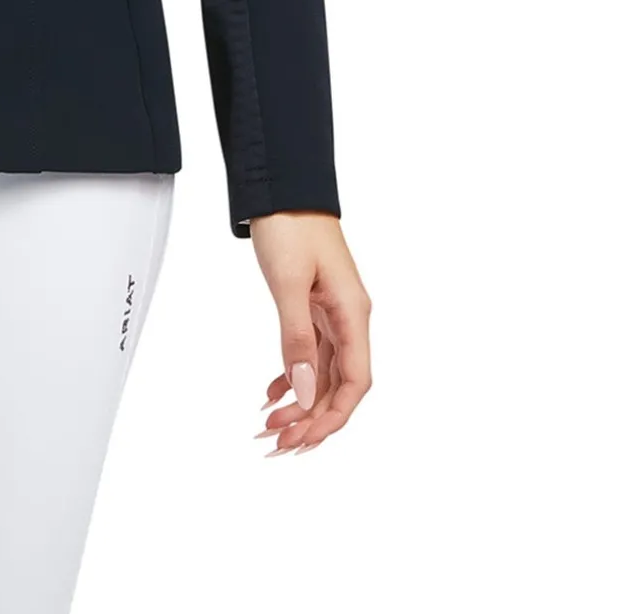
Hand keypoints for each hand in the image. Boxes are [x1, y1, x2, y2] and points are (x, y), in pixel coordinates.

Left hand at [248, 212, 370, 454]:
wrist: (283, 184)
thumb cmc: (290, 223)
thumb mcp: (288, 282)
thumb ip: (297, 338)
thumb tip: (305, 392)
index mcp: (353, 313)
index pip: (355, 382)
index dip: (331, 417)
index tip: (303, 439)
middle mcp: (349, 317)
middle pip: (339, 384)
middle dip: (310, 418)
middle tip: (276, 442)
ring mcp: (333, 311)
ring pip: (323, 372)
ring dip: (300, 402)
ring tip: (270, 426)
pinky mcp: (315, 304)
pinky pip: (312, 353)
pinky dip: (294, 375)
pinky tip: (273, 392)